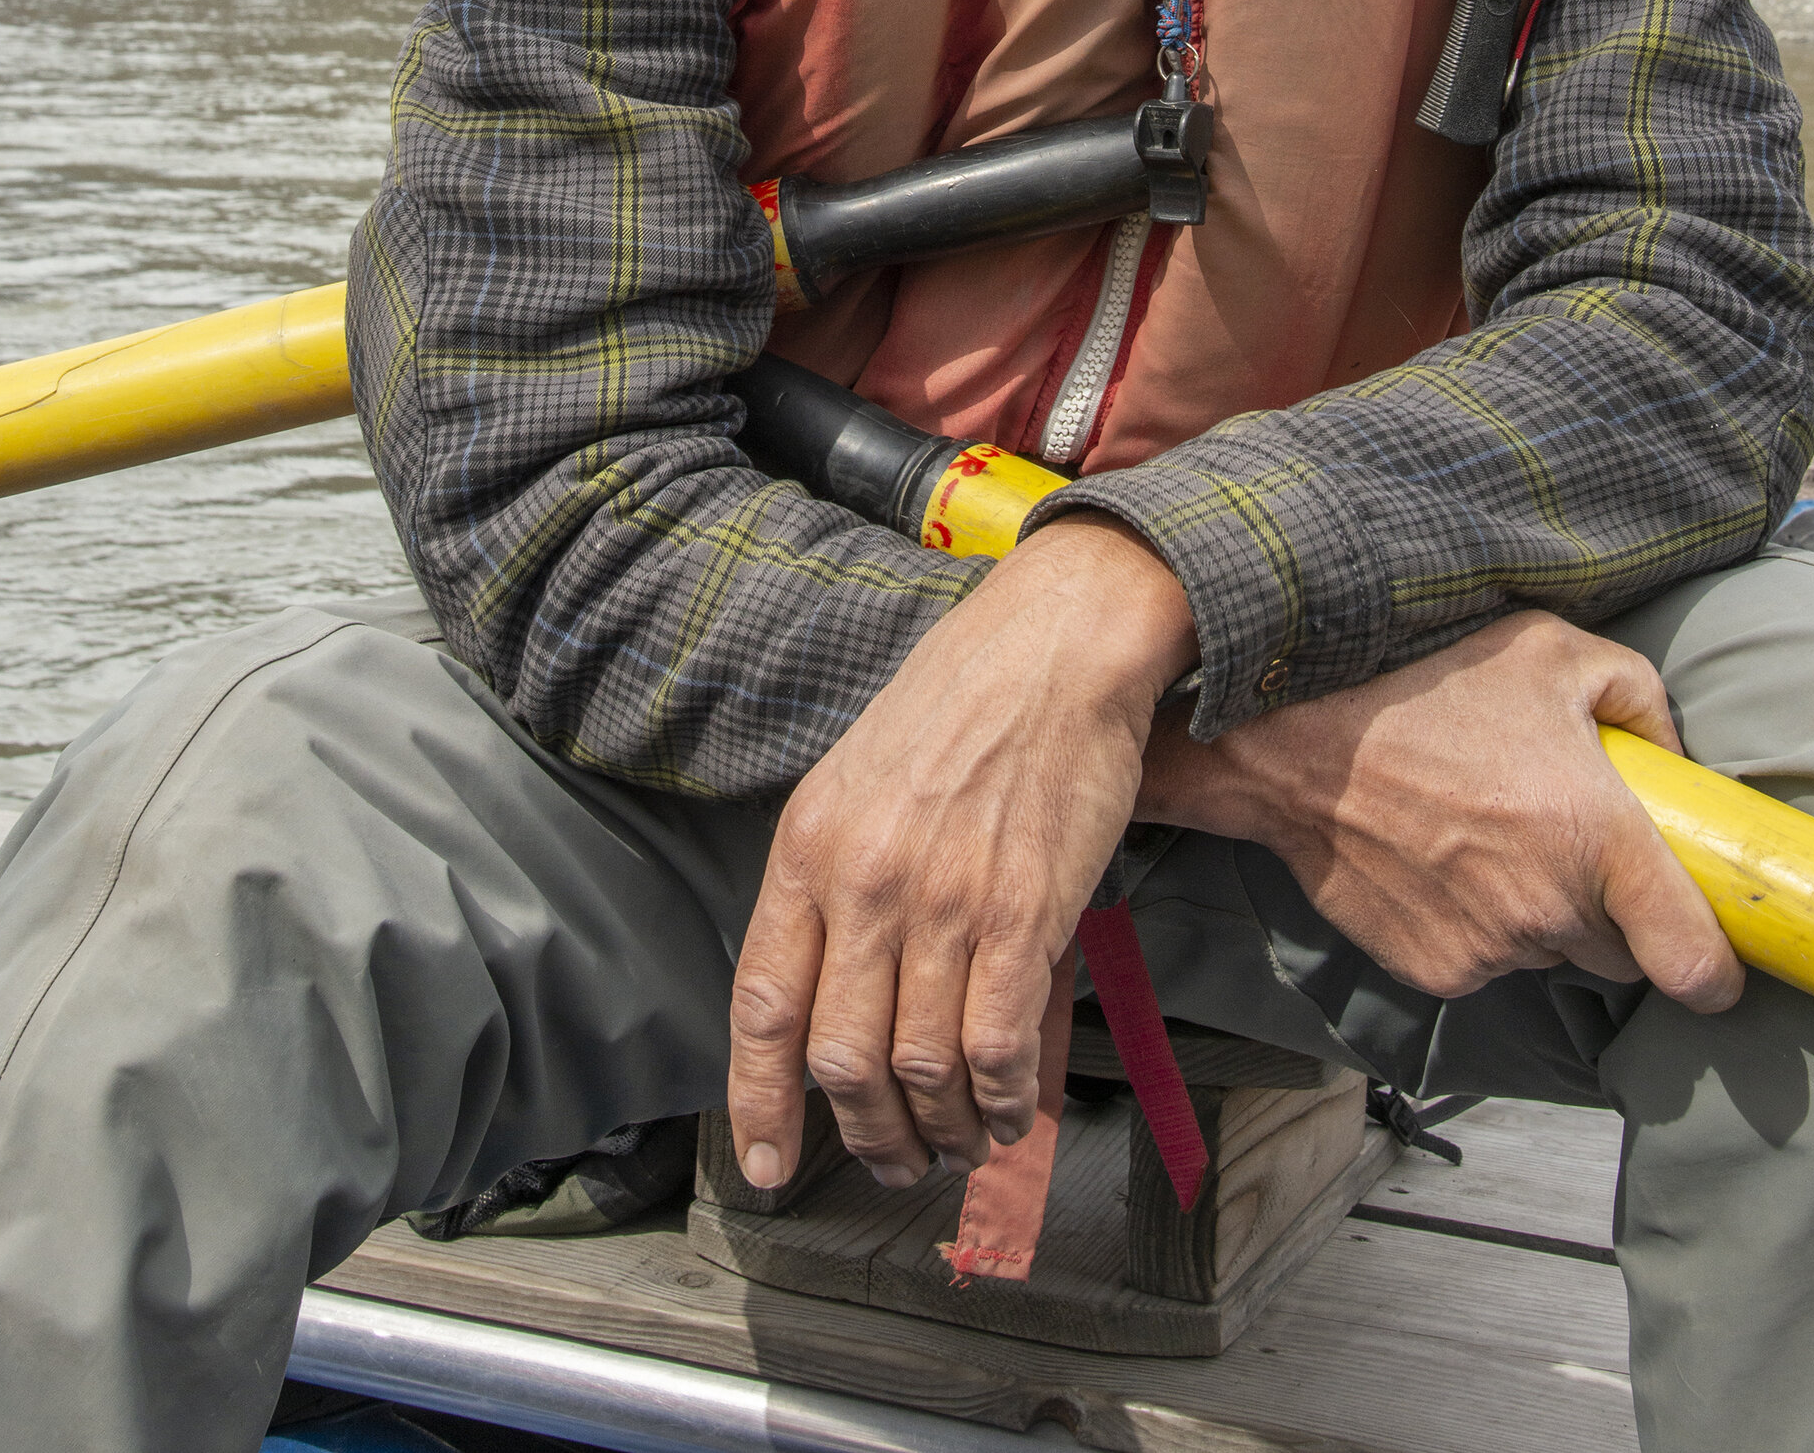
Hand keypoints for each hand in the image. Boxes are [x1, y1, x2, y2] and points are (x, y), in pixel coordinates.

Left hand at [728, 515, 1197, 1193]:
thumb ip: (836, 883)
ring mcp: (944, 902)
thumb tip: (833, 997)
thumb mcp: (857, 778)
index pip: (762, 1006)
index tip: (765, 1165)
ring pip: (920, 1069)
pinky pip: (996, 1047)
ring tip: (953, 1144)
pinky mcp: (1024, 912)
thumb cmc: (958, 705)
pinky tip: (1004, 1112)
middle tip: (890, 1160)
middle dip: (864, 1134)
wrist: (1055, 647)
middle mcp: (866, 882)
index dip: (758, 1102)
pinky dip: (997, 1103)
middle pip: (841, 1059)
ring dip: (936, 1131)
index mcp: (808, 847)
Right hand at [1140, 608, 1741, 1011]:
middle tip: (1565, 840)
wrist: (1295, 745)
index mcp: (1599, 839)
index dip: (1717, 973)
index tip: (1716, 964)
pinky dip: (1479, 926)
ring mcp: (1494, 950)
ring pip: (1550, 955)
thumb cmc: (1425, 687)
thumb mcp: (1549, 650)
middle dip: (1609, 911)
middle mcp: (1553, 910)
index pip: (1695, 962)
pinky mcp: (1440, 972)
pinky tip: (1442, 862)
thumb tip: (1675, 759)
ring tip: (1488, 835)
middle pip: (1621, 956)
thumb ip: (1639, 695)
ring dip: (1540, 914)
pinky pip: (1487, 962)